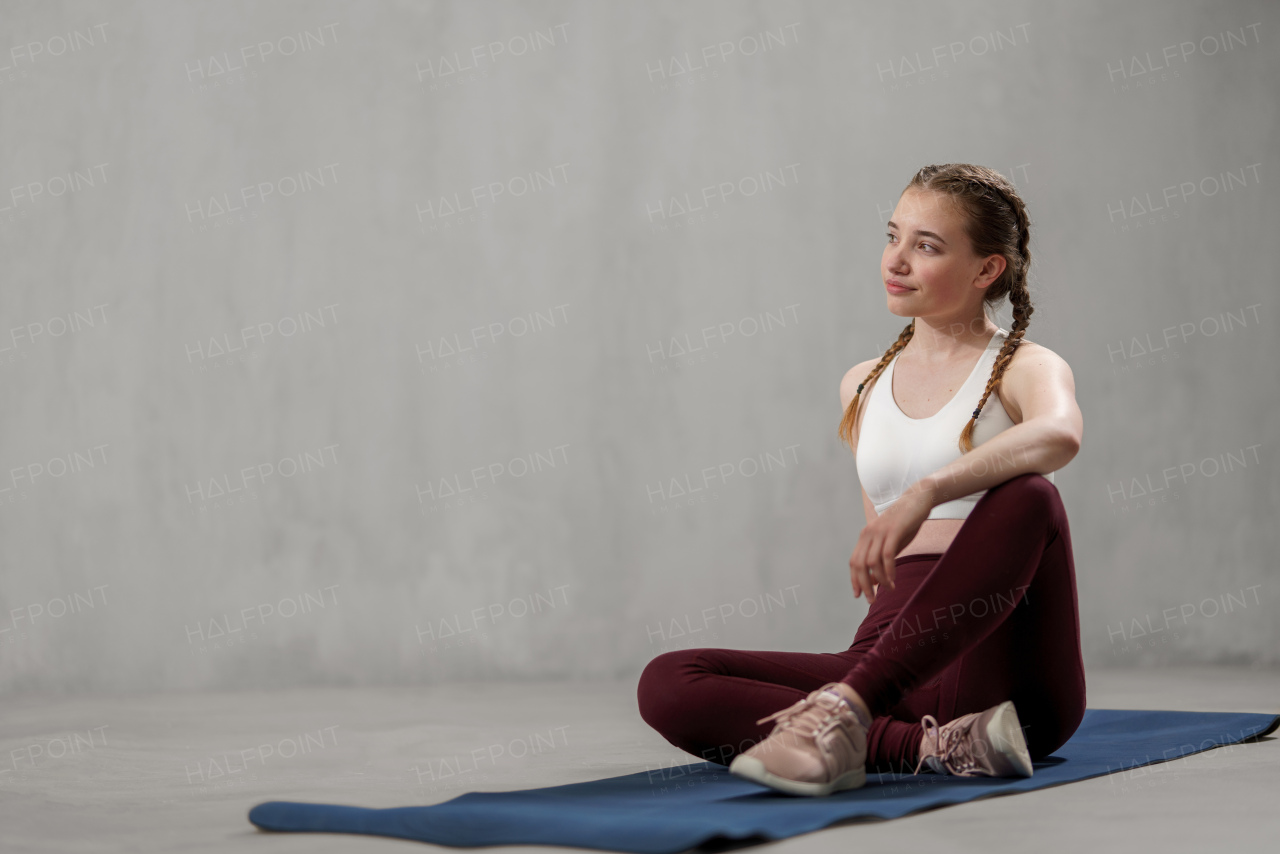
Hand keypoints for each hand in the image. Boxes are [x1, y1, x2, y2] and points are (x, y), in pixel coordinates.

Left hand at [849, 486, 933, 604]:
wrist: (918, 499)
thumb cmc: (906, 523)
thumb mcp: (891, 543)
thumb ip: (882, 560)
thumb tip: (874, 581)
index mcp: (865, 536)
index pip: (854, 562)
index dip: (854, 580)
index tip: (858, 595)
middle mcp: (868, 533)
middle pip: (859, 564)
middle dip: (864, 585)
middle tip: (871, 600)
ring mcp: (880, 531)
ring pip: (872, 562)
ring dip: (880, 580)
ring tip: (889, 589)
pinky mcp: (894, 530)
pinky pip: (887, 554)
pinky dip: (889, 570)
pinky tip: (893, 579)